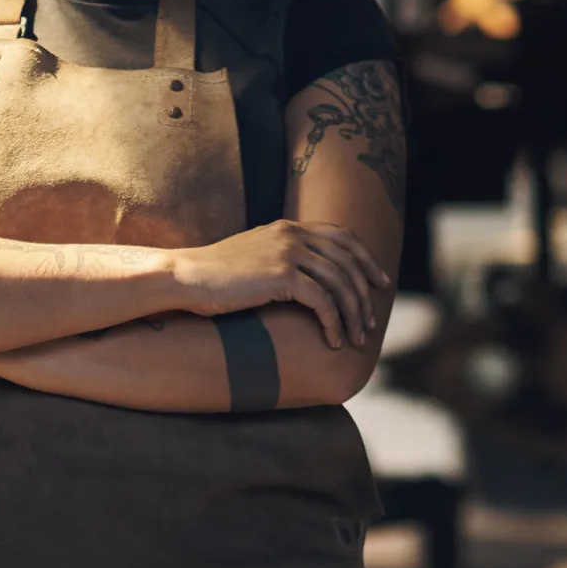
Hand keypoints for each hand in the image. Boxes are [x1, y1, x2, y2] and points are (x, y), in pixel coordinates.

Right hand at [172, 219, 391, 349]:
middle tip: (371, 321)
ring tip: (356, 338)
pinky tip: (333, 340)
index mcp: (288, 227)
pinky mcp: (281, 276)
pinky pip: (323, 301)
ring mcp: (287, 252)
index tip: (379, 282)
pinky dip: (334, 323)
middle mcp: (292, 234)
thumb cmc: (215, 275)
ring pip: (340, 283)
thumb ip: (281, 257)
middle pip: (348, 261)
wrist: (187, 277)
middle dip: (365, 294)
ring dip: (353, 314)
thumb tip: (305, 279)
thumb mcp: (254, 255)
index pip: (343, 236)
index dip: (366, 259)